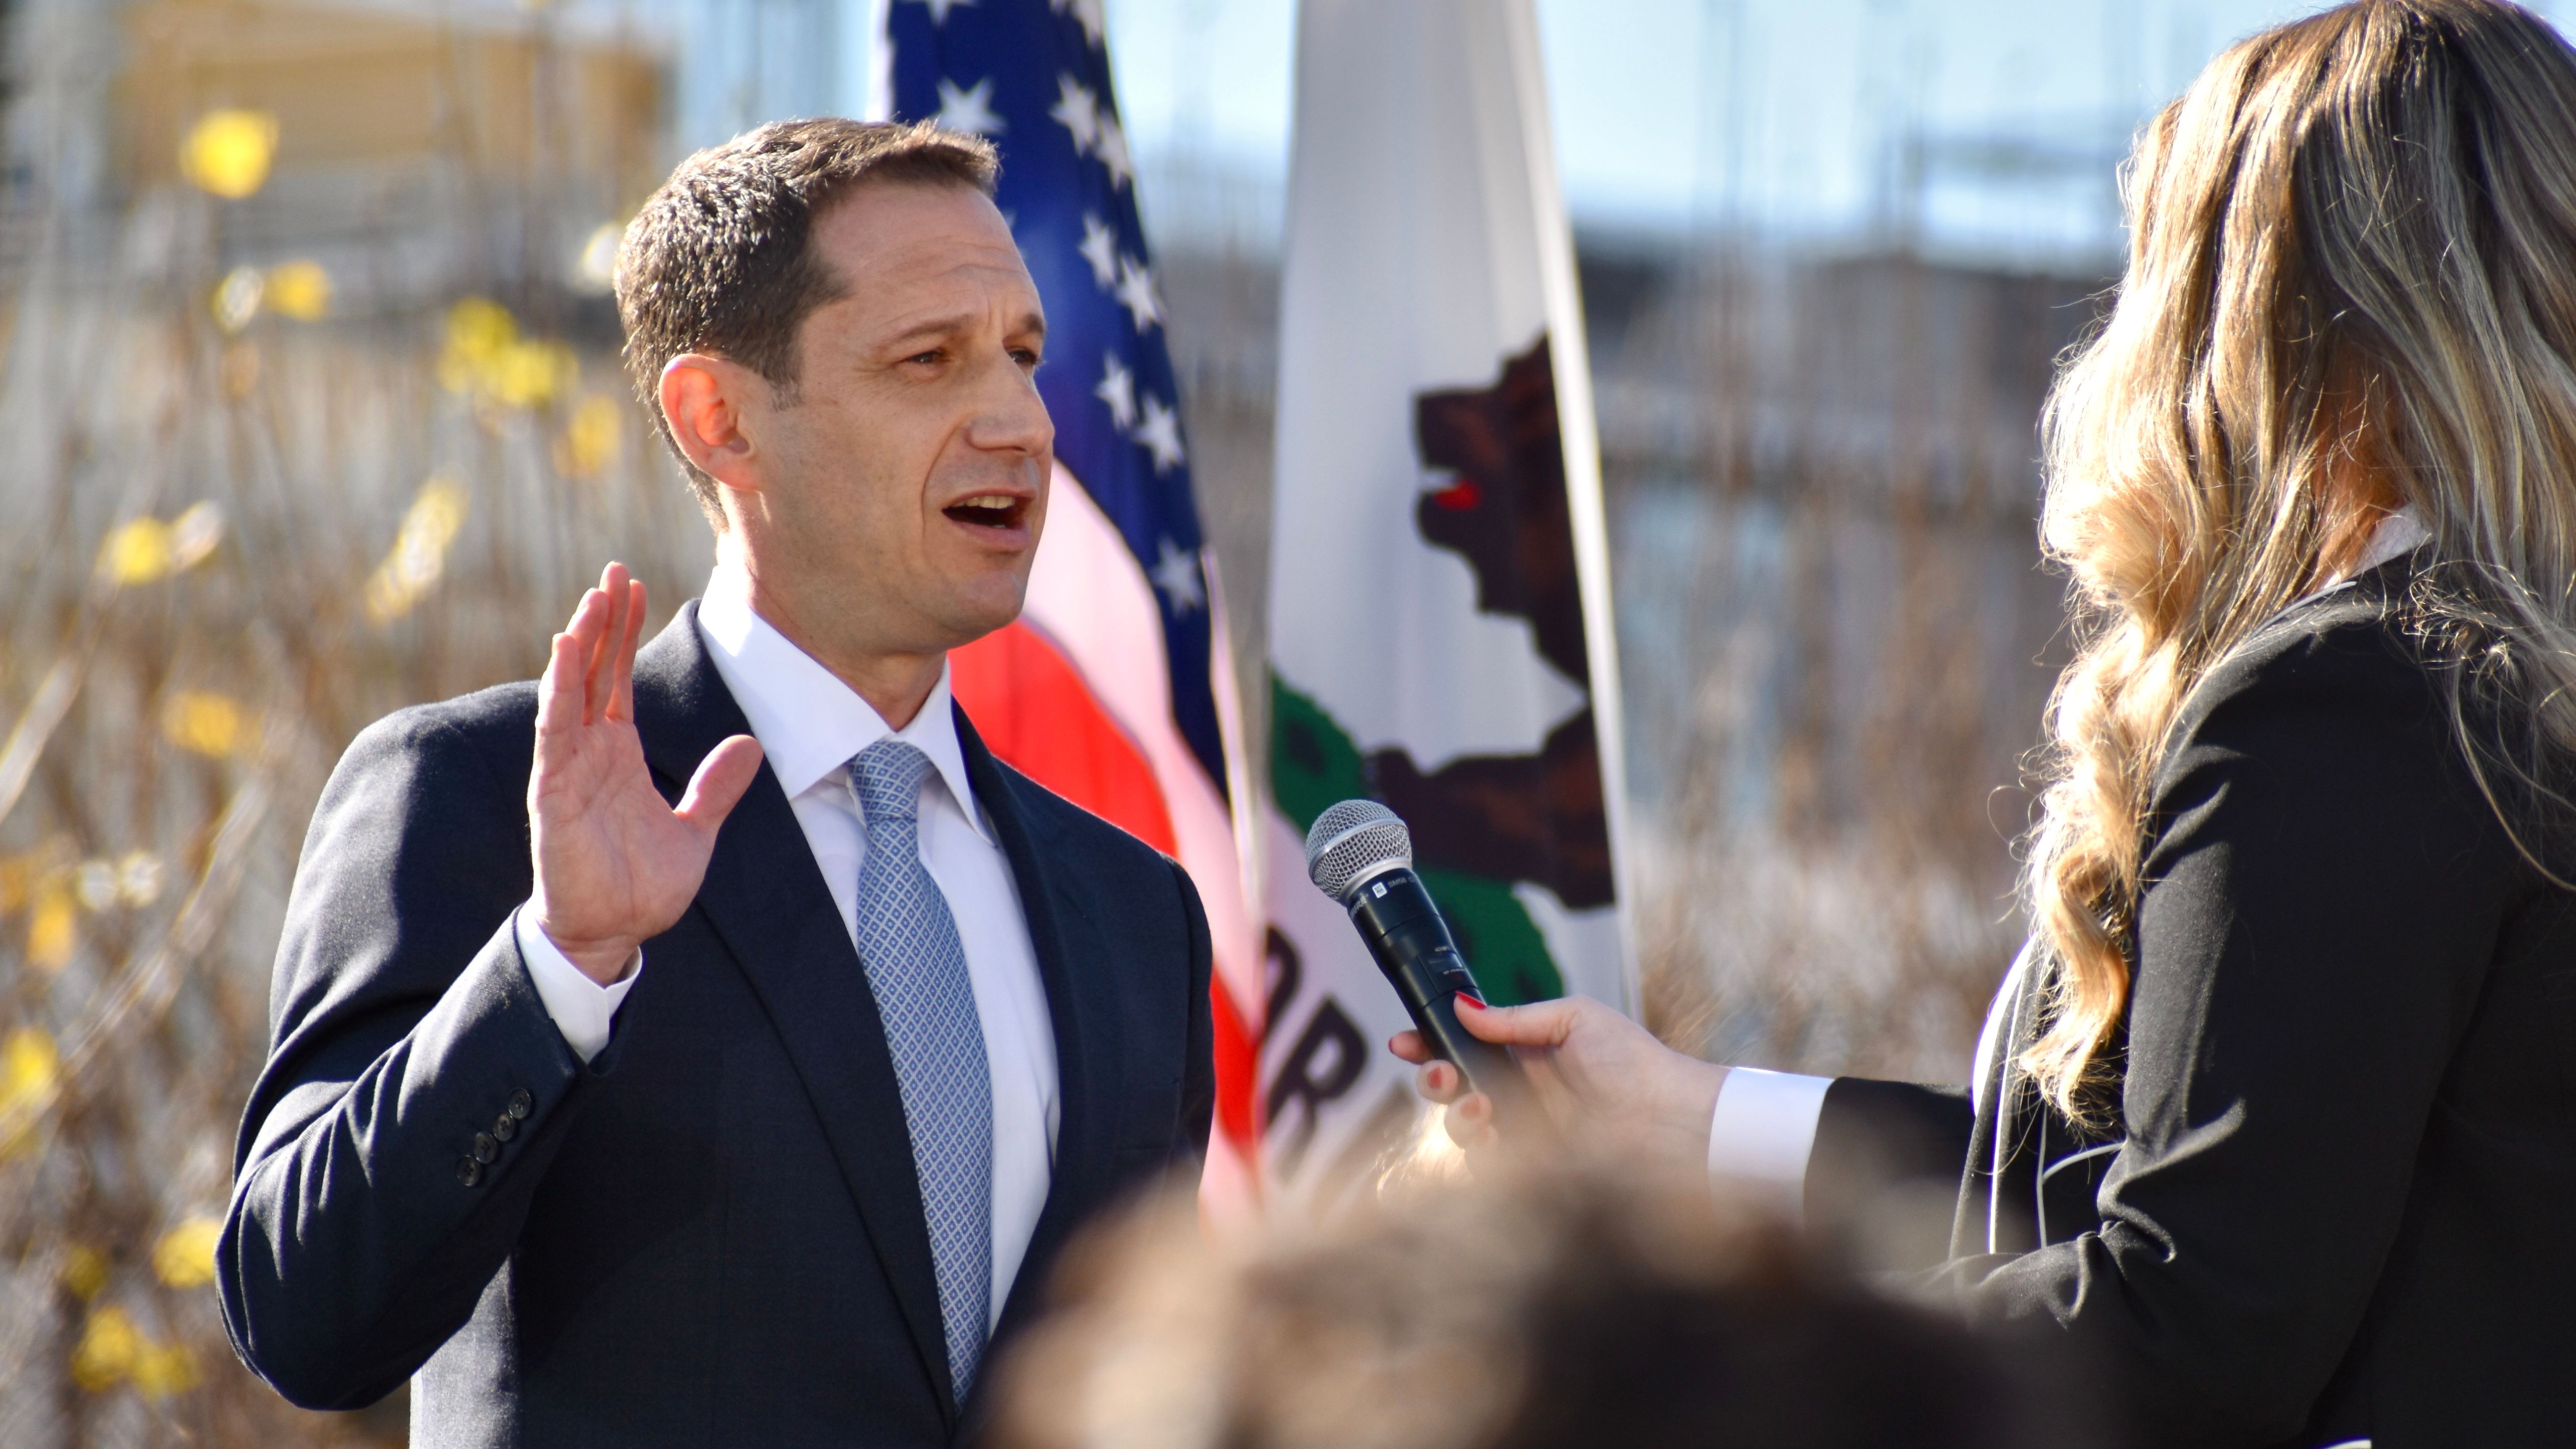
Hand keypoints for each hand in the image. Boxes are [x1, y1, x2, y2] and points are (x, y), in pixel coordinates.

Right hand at [529, 563, 762, 983]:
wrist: (613, 934)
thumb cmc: (641, 886)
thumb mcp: (696, 830)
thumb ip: (716, 787)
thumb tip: (749, 745)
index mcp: (618, 754)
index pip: (619, 680)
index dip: (626, 634)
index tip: (636, 586)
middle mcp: (589, 753)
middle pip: (593, 672)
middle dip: (603, 622)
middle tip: (614, 571)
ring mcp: (567, 770)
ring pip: (570, 692)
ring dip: (580, 645)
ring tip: (593, 599)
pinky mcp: (552, 794)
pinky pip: (554, 733)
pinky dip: (558, 693)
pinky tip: (564, 655)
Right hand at [1392, 995, 1725, 1170]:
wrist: (1670, 1120)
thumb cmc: (1635, 1064)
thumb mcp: (1575, 1019)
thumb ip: (1514, 1017)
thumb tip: (1461, 1007)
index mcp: (1527, 1050)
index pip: (1466, 1044)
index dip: (1431, 1041)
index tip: (1404, 1040)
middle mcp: (1520, 1091)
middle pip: (1453, 1086)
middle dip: (1433, 1077)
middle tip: (1437, 1073)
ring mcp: (1523, 1130)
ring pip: (1461, 1126)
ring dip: (1457, 1114)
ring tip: (1482, 1106)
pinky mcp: (1532, 1167)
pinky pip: (1484, 1165)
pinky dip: (1477, 1150)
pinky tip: (1491, 1134)